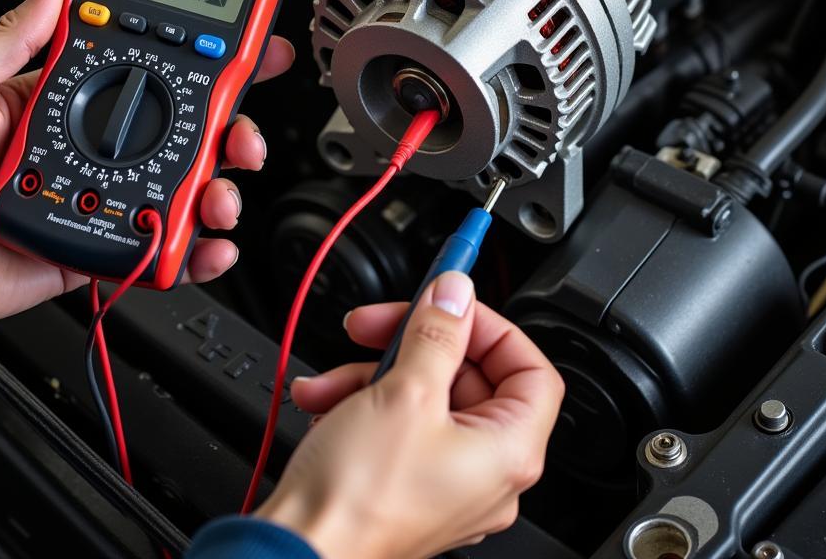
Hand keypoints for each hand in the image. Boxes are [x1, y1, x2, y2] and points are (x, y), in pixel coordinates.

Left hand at [0, 0, 293, 330]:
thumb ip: (8, 36)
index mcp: (70, 97)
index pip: (150, 67)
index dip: (204, 56)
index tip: (247, 45)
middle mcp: (97, 142)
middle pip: (186, 129)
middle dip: (232, 129)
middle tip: (245, 135)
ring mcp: (104, 192)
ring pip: (184, 186)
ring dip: (220, 189)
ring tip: (220, 197)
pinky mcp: (103, 241)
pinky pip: (160, 243)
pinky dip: (194, 248)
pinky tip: (207, 244)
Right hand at [256, 273, 563, 558]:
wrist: (297, 552)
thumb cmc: (359, 500)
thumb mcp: (404, 392)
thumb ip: (436, 332)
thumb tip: (455, 293)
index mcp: (507, 452)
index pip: (529, 369)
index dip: (490, 327)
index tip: (450, 302)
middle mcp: (484, 473)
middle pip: (466, 376)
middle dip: (413, 342)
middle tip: (378, 322)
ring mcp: (442, 481)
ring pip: (421, 396)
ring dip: (371, 372)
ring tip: (333, 375)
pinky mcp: (402, 485)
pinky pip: (394, 425)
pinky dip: (359, 403)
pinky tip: (323, 400)